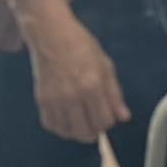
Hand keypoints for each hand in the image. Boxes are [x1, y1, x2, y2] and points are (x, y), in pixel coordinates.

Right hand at [24, 11, 130, 142]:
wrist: (50, 34)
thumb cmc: (80, 45)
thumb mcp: (104, 65)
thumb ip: (115, 94)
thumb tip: (124, 118)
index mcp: (92, 85)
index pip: (105, 121)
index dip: (109, 121)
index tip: (107, 113)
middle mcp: (73, 95)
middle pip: (87, 132)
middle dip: (95, 130)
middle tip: (95, 119)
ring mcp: (55, 99)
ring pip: (69, 133)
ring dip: (77, 131)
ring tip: (81, 119)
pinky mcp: (42, 100)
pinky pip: (52, 126)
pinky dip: (61, 127)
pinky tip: (67, 117)